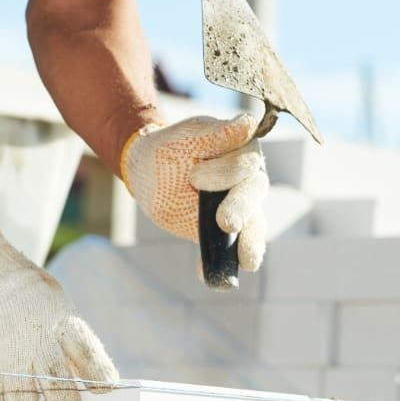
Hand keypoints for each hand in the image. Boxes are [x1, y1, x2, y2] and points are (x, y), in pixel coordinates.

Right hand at [0, 227, 117, 400]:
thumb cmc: (17, 286)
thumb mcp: (53, 300)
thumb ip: (64, 336)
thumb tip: (78, 376)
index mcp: (62, 322)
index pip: (90, 357)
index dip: (101, 380)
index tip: (105, 394)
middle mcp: (39, 343)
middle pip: (62, 392)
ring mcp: (8, 355)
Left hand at [122, 113, 268, 270]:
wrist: (146, 169)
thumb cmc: (168, 147)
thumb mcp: (185, 135)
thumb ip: (214, 134)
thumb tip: (247, 124)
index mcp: (242, 153)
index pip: (247, 164)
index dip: (226, 172)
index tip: (195, 177)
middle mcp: (247, 182)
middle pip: (253, 196)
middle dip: (241, 210)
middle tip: (225, 222)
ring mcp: (236, 208)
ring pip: (252, 226)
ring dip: (248, 244)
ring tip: (246, 262)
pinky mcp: (220, 232)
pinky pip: (225, 250)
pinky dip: (218, 264)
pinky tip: (207, 276)